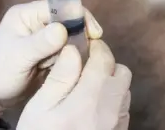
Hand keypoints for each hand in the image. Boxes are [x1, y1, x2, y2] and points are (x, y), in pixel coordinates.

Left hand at [0, 0, 102, 121]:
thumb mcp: (18, 56)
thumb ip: (40, 43)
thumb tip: (63, 29)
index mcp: (26, 14)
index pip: (60, 6)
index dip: (79, 17)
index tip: (94, 34)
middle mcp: (35, 23)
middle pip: (68, 22)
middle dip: (78, 38)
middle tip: (82, 56)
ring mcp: (42, 39)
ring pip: (70, 40)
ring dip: (73, 53)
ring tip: (67, 66)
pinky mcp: (47, 55)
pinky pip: (66, 54)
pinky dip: (70, 62)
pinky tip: (67, 71)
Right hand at [17, 40, 131, 129]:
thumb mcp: (40, 106)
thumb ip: (60, 77)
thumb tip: (73, 49)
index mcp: (88, 101)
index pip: (104, 60)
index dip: (95, 46)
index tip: (84, 43)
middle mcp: (109, 112)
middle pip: (122, 72)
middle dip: (105, 63)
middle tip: (84, 64)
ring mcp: (117, 125)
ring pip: (124, 90)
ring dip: (109, 81)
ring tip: (86, 84)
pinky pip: (123, 108)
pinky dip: (111, 98)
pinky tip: (91, 103)